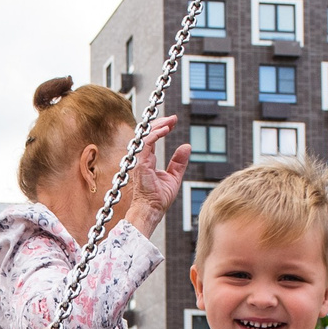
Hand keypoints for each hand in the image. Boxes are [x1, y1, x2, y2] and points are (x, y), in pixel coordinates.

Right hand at [121, 116, 188, 230]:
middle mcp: (142, 158)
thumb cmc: (158, 198)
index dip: (162, 128)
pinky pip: (147, 143)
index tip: (172, 122)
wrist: (151, 210)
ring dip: (158, 126)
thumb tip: (187, 146)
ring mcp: (140, 160)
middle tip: (173, 118)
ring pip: (146, 136)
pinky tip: (165, 130)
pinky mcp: (141, 163)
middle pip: (148, 134)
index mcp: (148, 161)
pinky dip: (156, 134)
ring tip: (170, 121)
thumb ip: (179, 162)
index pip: (152, 139)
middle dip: (160, 123)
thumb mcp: (174, 177)